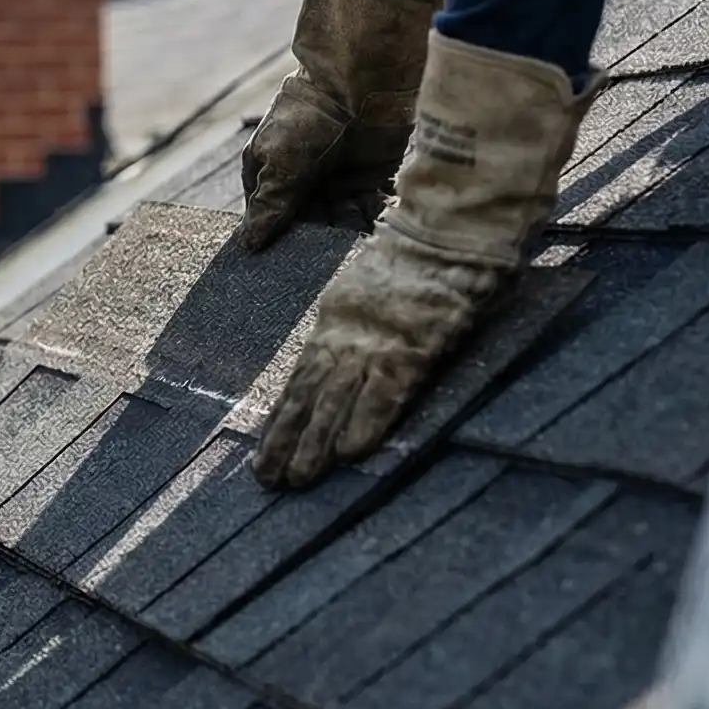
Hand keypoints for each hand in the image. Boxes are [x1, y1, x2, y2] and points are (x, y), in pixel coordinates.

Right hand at [239, 0, 434, 251]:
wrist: (361, 82)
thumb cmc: (309, 120)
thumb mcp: (279, 165)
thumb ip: (268, 207)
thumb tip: (248, 245)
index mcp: (271, 173)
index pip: (272, 216)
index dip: (283, 236)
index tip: (293, 254)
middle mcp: (304, 177)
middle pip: (310, 222)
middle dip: (322, 234)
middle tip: (331, 243)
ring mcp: (338, 175)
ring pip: (344, 218)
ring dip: (352, 226)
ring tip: (358, 228)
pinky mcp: (373, 173)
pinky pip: (374, 206)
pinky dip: (377, 215)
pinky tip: (380, 219)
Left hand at [251, 230, 504, 487]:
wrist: (445, 228)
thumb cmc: (417, 260)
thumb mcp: (368, 290)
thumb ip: (354, 324)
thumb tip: (342, 359)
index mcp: (335, 322)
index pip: (300, 378)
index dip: (282, 417)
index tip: (264, 449)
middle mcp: (346, 337)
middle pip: (308, 395)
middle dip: (286, 440)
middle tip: (266, 480)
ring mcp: (375, 343)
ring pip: (336, 400)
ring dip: (315, 443)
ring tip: (295, 480)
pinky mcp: (411, 347)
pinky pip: (385, 392)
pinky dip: (365, 422)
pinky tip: (348, 453)